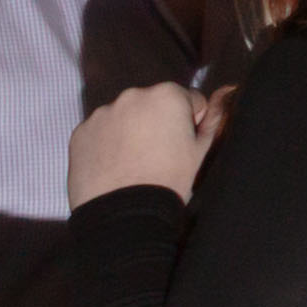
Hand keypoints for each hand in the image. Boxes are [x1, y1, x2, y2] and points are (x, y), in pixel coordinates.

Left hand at [69, 79, 216, 209]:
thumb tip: (227, 91)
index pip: (189, 101)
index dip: (190, 125)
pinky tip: (113, 168)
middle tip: (158, 157)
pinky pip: (99, 133)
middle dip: (157, 123)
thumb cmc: (169, 181)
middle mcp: (132, 95)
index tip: (182, 148)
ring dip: (130, 132)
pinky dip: (106, 145)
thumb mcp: (201, 151)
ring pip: (124, 117)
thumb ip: (215, 116)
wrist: (124, 215)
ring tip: (133, 165)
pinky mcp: (80, 132)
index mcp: (167, 94)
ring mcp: (102, 113)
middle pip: (153, 105)